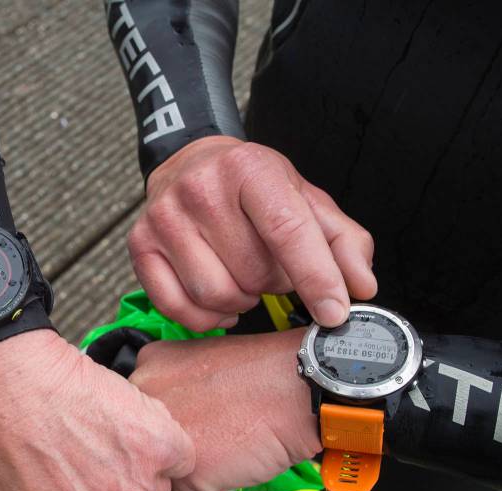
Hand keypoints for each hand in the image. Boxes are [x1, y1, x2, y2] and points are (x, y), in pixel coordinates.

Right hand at [130, 136, 376, 331]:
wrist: (189, 164)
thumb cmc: (249, 188)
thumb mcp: (304, 199)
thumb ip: (342, 241)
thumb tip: (361, 286)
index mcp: (250, 170)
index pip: (288, 231)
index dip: (317, 277)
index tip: (335, 313)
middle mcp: (201, 190)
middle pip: (254, 273)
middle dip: (274, 283)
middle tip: (271, 268)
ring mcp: (165, 218)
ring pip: (217, 295)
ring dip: (241, 301)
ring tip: (244, 279)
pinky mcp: (141, 245)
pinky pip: (179, 308)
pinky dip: (207, 316)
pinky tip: (218, 299)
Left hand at [130, 330, 320, 490]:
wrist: (298, 386)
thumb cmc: (260, 374)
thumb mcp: (199, 362)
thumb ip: (172, 387)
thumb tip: (163, 420)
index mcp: (147, 366)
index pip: (140, 411)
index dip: (173, 419)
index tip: (197, 414)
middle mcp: (144, 402)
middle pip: (147, 442)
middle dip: (175, 446)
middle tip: (214, 429)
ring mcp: (159, 438)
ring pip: (165, 472)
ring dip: (192, 468)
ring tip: (226, 441)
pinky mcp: (182, 472)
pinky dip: (213, 487)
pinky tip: (233, 459)